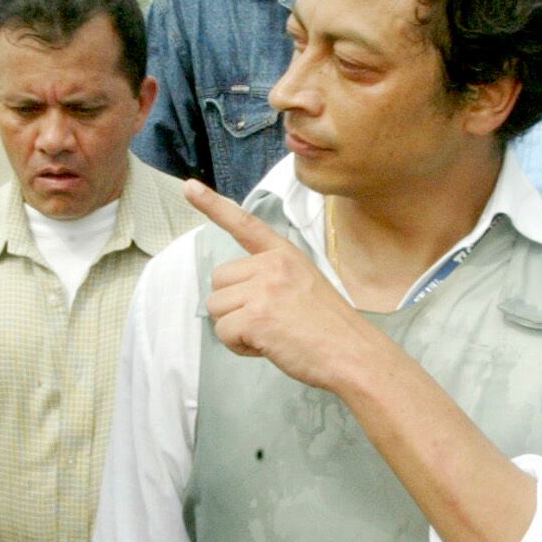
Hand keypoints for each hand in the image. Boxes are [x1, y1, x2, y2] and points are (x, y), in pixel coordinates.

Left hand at [185, 179, 380, 392]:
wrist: (352, 353)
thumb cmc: (330, 327)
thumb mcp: (305, 283)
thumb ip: (272, 278)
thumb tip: (238, 293)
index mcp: (284, 254)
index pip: (245, 224)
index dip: (212, 205)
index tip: (189, 187)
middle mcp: (271, 265)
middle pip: (219, 281)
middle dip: (233, 305)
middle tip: (268, 320)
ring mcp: (262, 289)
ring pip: (216, 308)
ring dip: (235, 328)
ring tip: (270, 335)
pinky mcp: (255, 317)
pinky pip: (224, 332)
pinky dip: (240, 346)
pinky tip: (268, 346)